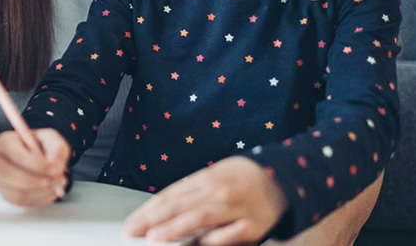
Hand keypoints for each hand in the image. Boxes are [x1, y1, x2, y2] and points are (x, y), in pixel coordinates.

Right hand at [0, 129, 69, 206]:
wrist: (32, 156)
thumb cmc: (39, 145)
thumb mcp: (50, 138)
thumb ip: (56, 146)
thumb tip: (56, 163)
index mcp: (5, 142)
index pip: (18, 156)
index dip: (39, 165)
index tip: (57, 169)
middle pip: (11, 176)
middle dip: (37, 181)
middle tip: (57, 180)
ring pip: (16, 193)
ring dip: (41, 192)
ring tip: (57, 185)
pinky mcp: (3, 193)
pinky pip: (20, 202)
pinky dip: (38, 199)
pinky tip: (49, 191)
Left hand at [123, 156, 287, 244]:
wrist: (283, 177)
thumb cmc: (242, 180)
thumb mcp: (213, 177)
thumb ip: (190, 194)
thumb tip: (160, 214)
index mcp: (205, 178)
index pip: (169, 196)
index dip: (147, 211)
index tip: (131, 224)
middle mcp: (219, 191)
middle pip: (180, 205)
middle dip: (153, 219)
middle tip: (133, 231)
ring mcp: (236, 208)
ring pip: (200, 218)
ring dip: (176, 228)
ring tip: (155, 236)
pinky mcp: (254, 226)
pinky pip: (228, 236)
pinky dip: (211, 241)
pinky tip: (195, 245)